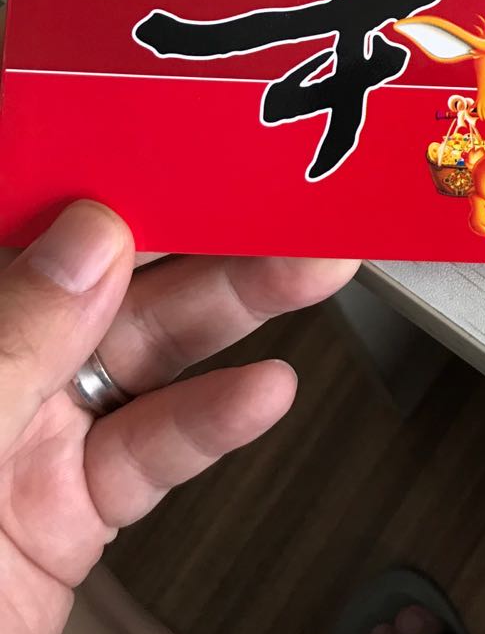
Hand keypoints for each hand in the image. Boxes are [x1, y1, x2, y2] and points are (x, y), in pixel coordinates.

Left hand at [0, 201, 358, 633]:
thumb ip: (7, 344)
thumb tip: (86, 243)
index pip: (17, 211)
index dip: (88, 158)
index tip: (167, 120)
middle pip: (98, 276)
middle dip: (193, 229)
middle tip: (273, 191)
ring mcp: (21, 441)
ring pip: (142, 354)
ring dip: (233, 311)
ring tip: (306, 269)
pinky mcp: (66, 513)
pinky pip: (151, 451)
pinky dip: (214, 422)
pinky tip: (265, 390)